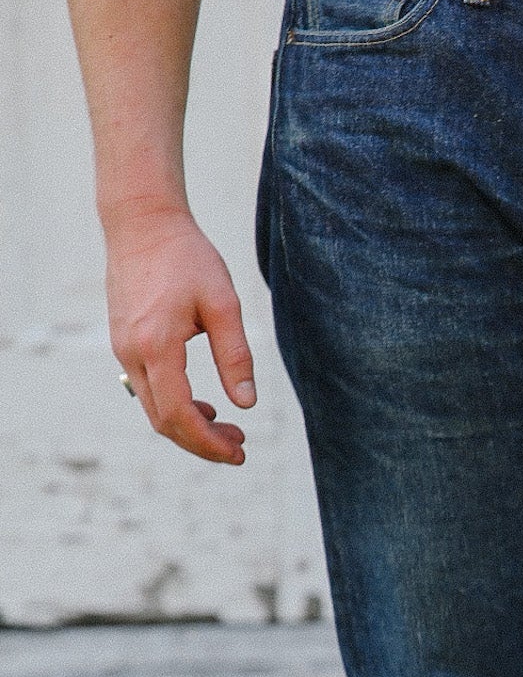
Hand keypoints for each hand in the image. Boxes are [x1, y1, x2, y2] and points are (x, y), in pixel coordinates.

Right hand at [105, 205, 254, 463]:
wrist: (142, 224)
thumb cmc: (187, 257)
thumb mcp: (223, 304)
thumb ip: (235, 356)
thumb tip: (246, 404)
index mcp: (157, 346)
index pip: (180, 415)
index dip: (209, 443)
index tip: (239, 452)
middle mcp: (132, 354)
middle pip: (164, 422)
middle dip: (202, 442)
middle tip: (240, 444)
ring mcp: (122, 350)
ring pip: (153, 409)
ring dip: (189, 426)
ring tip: (227, 428)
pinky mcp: (123, 343)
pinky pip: (146, 390)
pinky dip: (174, 406)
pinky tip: (202, 404)